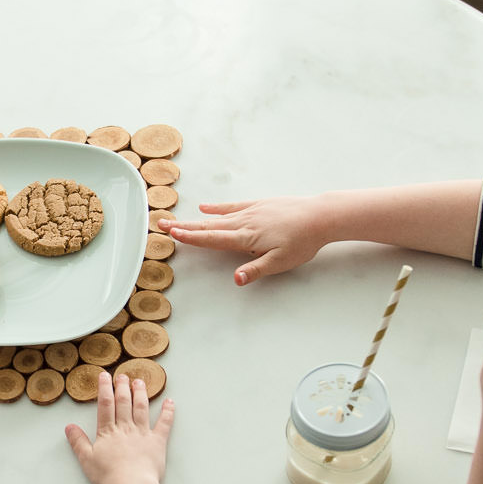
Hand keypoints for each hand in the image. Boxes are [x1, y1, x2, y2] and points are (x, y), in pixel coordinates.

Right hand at [65, 370, 175, 483]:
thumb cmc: (109, 475)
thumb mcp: (87, 459)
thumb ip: (78, 441)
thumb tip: (69, 427)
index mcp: (108, 432)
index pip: (105, 405)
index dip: (105, 389)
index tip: (105, 376)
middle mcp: (125, 428)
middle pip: (124, 402)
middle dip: (123, 387)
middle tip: (123, 375)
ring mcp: (142, 433)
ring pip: (141, 408)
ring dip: (141, 393)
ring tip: (140, 382)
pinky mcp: (157, 442)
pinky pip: (164, 424)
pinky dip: (168, 412)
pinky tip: (170, 402)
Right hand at [162, 195, 331, 284]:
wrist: (321, 215)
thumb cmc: (303, 241)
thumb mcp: (281, 262)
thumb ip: (256, 270)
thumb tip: (235, 279)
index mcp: (247, 238)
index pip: (213, 238)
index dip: (191, 237)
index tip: (171, 233)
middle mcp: (244, 222)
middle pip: (208, 225)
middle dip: (184, 226)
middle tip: (161, 223)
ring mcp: (251, 211)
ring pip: (217, 216)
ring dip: (195, 218)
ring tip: (178, 218)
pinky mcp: (260, 205)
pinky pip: (233, 206)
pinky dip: (218, 207)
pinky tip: (207, 207)